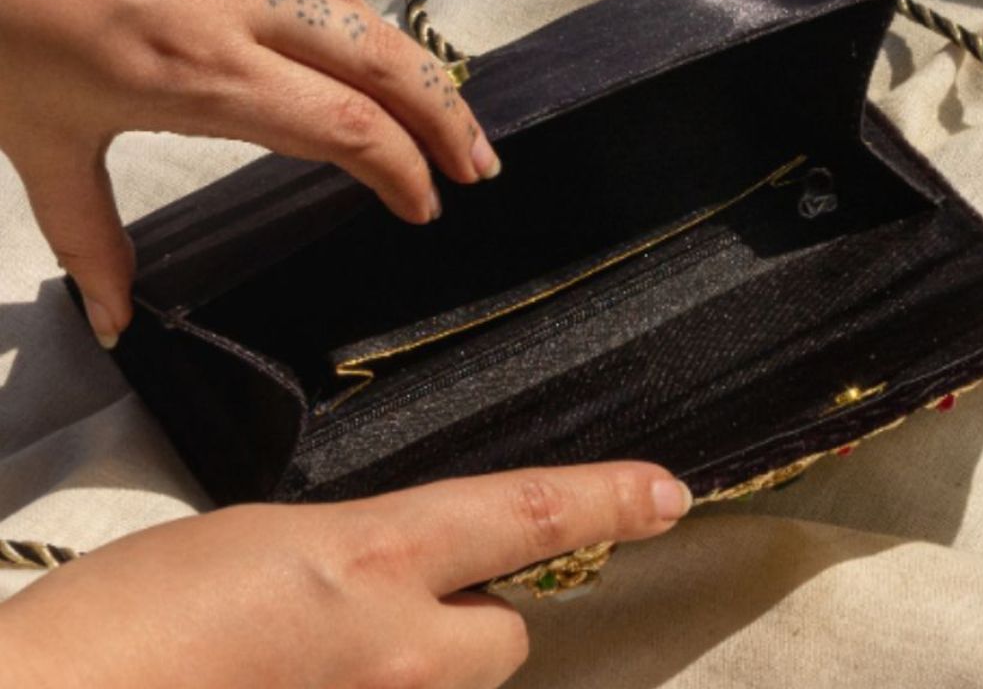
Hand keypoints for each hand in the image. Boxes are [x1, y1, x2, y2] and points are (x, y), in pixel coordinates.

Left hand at [0, 0, 499, 346]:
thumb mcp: (35, 138)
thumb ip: (91, 236)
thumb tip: (114, 321)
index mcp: (197, 70)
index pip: (342, 127)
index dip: (401, 169)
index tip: (425, 202)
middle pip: (383, 58)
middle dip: (446, 116)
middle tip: (481, 160)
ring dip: (390, 53)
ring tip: (411, 91)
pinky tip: (298, 12)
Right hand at [0, 461, 692, 688]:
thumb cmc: (136, 618)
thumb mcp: (264, 543)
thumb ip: (355, 556)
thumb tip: (392, 572)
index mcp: (369, 558)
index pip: (522, 517)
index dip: (605, 500)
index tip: (665, 492)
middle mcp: (397, 654)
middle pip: (505, 635)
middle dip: (472, 615)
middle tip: (387, 608)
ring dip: (420, 672)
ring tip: (320, 659)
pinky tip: (303, 680)